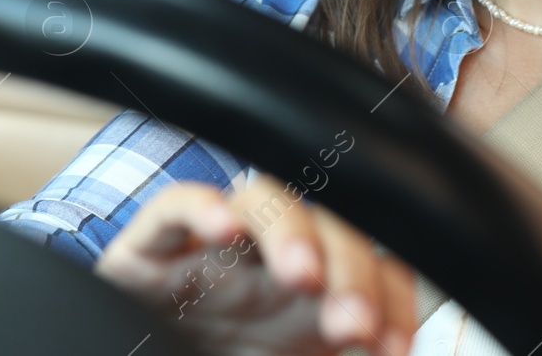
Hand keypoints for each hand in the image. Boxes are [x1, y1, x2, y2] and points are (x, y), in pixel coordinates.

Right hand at [95, 171, 414, 354]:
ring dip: (292, 232)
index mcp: (310, 301)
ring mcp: (208, 251)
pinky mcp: (148, 249)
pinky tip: (223, 232)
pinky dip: (200, 207)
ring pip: (263, 200)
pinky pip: (175, 205)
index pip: (372, 271)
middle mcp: (265, 264)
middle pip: (327, 227)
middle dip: (352, 271)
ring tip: (304, 276)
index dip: (393, 299)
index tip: (393, 348)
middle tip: (357, 323)